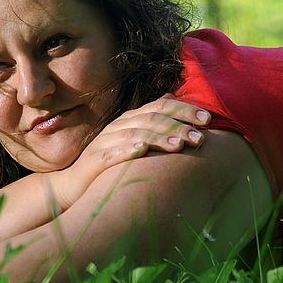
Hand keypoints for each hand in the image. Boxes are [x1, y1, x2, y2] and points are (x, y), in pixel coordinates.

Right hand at [49, 95, 209, 210]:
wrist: (74, 184)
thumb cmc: (110, 164)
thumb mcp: (132, 140)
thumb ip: (152, 121)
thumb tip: (173, 98)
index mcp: (130, 120)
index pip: (160, 106)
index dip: (184, 110)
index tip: (208, 119)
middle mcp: (119, 126)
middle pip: (152, 118)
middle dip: (178, 126)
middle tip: (200, 137)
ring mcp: (106, 142)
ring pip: (136, 134)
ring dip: (159, 138)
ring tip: (180, 145)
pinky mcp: (96, 160)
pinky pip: (113, 153)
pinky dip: (128, 150)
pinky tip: (143, 150)